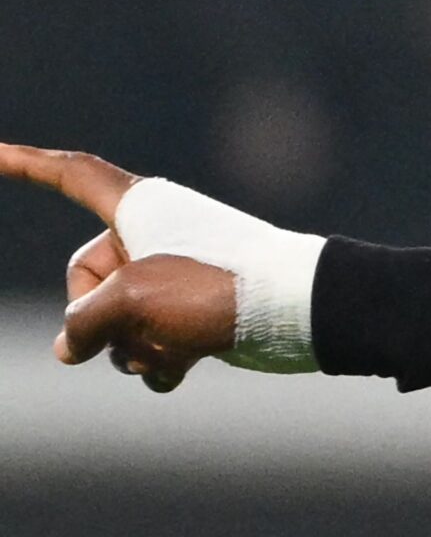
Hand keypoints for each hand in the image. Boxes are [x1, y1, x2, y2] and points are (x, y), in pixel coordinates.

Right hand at [0, 144, 237, 392]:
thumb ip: (84, 323)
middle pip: (85, 278)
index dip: (24, 163)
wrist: (297, 314)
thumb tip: (68, 349)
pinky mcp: (195, 313)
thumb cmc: (215, 288)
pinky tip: (181, 372)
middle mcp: (150, 237)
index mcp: (137, 207)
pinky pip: (152, 343)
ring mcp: (172, 277)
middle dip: (101, 319)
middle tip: (138, 330)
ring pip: (119, 321)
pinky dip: (160, 362)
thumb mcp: (131, 302)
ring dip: (135, 347)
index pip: (69, 175)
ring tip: (173, 349)